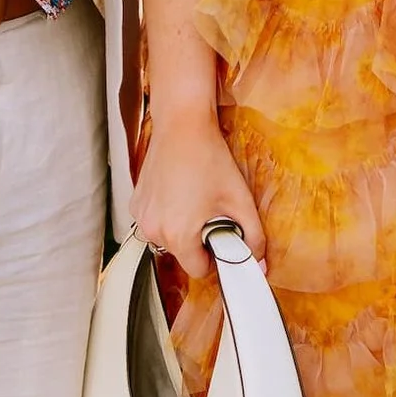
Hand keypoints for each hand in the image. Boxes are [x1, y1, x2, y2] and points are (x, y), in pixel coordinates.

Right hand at [131, 108, 262, 279]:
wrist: (182, 126)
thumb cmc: (208, 158)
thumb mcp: (240, 200)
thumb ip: (254, 237)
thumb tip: (259, 261)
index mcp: (179, 236)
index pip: (198, 270)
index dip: (214, 257)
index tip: (221, 239)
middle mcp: (154, 230)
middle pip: (182, 254)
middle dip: (198, 240)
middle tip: (210, 212)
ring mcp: (141, 217)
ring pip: (167, 238)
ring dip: (181, 227)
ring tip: (194, 199)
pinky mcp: (136, 204)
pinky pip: (155, 221)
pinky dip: (167, 214)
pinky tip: (179, 192)